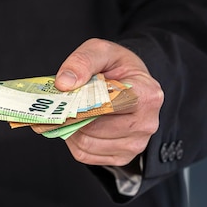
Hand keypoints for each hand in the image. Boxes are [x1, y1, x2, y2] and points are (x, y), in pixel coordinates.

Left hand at [55, 38, 163, 166]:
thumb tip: (64, 83)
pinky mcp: (122, 157)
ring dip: (71, 129)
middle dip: (73, 116)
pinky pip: (86, 155)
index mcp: (146, 94)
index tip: (67, 94)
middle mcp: (146, 123)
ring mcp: (136, 144)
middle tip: (59, 105)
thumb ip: (83, 61)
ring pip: (87, 145)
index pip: (109, 106)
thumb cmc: (117, 67)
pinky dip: (74, 141)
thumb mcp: (101, 50)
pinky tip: (76, 125)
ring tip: (69, 112)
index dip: (83, 103)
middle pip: (95, 129)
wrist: (130, 82)